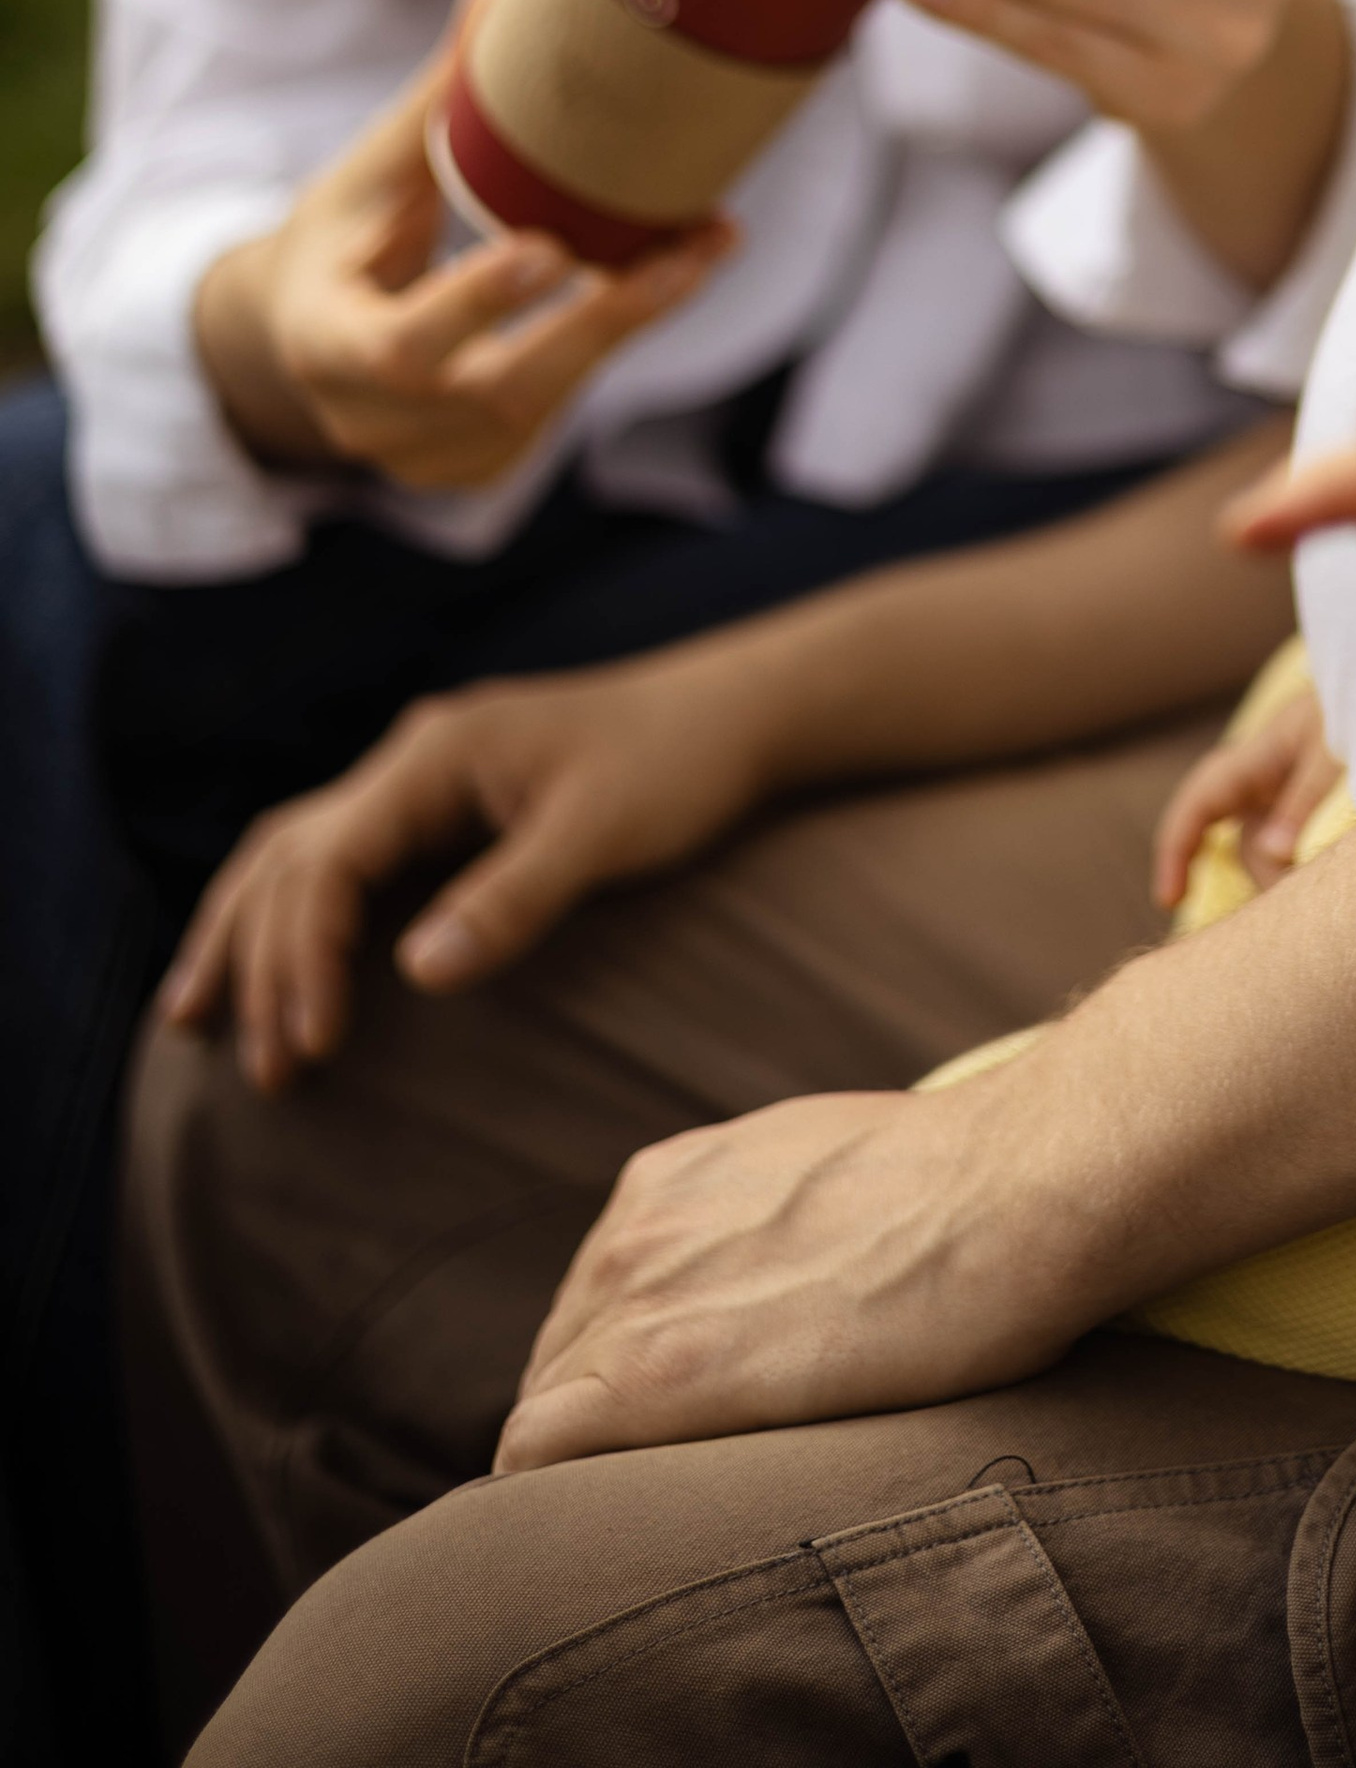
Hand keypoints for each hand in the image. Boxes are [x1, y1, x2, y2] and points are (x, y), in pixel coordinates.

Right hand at [155, 645, 775, 1091]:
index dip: (307, 957)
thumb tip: (417, 973)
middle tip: (264, 1073)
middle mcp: (411, 758)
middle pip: (293, 859)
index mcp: (435, 755)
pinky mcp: (444, 803)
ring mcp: (423, 777)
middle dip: (263, 964)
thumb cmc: (678, 767)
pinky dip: (292, 910)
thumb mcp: (605, 834)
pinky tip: (276, 962)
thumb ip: (515, 897)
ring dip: (247, 932)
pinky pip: (338, 856)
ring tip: (192, 1019)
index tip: (315, 1047)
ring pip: (296, 850)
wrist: (732, 713)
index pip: (329, 860)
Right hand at [194, 18, 729, 488]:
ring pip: (545, 402)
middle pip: (496, 392)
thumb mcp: (364, 178)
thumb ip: (434, 106)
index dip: (476, 304)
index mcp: (326, 344)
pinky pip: (560, 410)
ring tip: (707, 243)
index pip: (400, 344)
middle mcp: (373, 421)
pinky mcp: (482, 468)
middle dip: (600, 323)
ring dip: (631, 321)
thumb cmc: (336, 244)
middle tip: (687, 251)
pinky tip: (671, 276)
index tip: (548, 246)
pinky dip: (614, 342)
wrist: (301, 342)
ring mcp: (430, 459)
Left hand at [495, 1077, 1077, 1469]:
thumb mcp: (817, 1179)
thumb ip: (752, 1231)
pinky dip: (557, 1490)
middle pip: (556, 1363)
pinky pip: (540, 1447)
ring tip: (663, 1505)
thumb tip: (759, 1294)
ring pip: (544, 1411)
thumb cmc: (956, 1194)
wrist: (1017, 1186)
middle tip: (672, 1480)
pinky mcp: (657, 1369)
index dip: (609, 1382)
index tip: (661, 1434)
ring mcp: (635, 1294)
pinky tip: (625, 1519)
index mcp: (666, 1183)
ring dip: (585, 1461)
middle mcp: (631, 1231)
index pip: (588, 1314)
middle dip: (590, 1425)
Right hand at [1151, 681, 1340, 906]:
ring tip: (1336, 891)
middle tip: (1295, 915)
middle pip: (1242, 845)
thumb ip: (1305, 800)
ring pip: (1273, 855)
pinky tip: (1329, 892)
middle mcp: (1263, 778)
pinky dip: (1307, 872)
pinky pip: (1297, 851)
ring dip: (1296, 879)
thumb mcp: (1336, 749)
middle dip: (1264, 881)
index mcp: (1257, 755)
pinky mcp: (1312, 810)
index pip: (1199, 803)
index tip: (1170, 900)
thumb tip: (1273, 854)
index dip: (1175, 849)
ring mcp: (1287, 796)